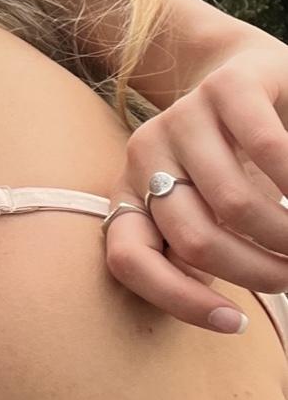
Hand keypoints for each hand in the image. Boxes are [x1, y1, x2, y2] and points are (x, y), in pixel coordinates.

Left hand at [105, 49, 287, 332]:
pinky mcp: (226, 87)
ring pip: (232, 204)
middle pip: (194, 241)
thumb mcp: (212, 212)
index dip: (179, 302)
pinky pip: (266, 147)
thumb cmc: (237, 162)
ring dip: (286, 236)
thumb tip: (230, 318)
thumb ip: (207, 250)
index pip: (127, 259)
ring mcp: (181, 116)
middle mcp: (145, 154)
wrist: (251, 74)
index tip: (238, 324)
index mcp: (132, 191)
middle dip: (257, 273)